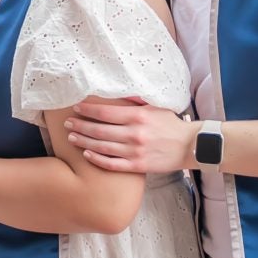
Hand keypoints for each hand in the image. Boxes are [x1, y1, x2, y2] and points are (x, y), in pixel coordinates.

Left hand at [65, 100, 194, 172]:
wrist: (190, 145)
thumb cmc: (170, 124)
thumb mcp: (155, 106)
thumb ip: (135, 100)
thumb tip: (117, 91)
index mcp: (137, 116)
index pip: (105, 112)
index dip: (87, 110)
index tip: (76, 108)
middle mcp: (134, 133)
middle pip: (99, 130)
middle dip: (80, 126)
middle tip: (67, 124)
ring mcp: (135, 151)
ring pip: (102, 147)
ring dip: (84, 142)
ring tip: (72, 138)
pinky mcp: (138, 165)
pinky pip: (112, 164)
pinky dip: (97, 160)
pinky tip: (87, 155)